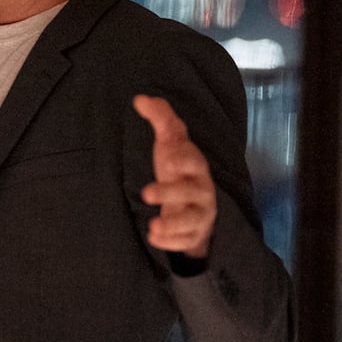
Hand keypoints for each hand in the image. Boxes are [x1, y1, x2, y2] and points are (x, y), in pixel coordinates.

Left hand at [133, 95, 216, 257]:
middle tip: (146, 193)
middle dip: (171, 193)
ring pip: (192, 221)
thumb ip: (160, 119)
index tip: (168, 160)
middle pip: (191, 192)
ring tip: (153, 225)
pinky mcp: (194, 234)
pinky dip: (171, 242)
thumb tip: (139, 98)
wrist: (193, 202)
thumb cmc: (178, 168)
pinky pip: (186, 241)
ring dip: (173, 224)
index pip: (195, 162)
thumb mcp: (169, 142)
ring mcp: (200, 214)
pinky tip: (154, 238)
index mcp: (196, 166)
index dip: (184, 160)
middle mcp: (201, 190)